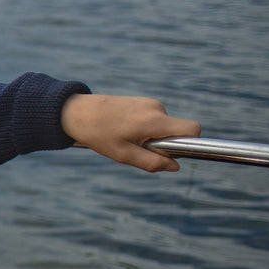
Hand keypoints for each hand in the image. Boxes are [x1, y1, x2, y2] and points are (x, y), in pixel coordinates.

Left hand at [61, 94, 200, 171]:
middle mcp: (156, 108)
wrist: (76, 111)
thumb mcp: (123, 155)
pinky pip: (153, 120)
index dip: (191, 143)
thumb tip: (175, 166)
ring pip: (163, 127)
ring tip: (124, 137)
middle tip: (136, 147)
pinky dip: (144, 129)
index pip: (193, 128)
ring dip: (151, 137)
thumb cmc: (98, 134)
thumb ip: (152, 162)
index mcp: (155, 121)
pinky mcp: (142, 101)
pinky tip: (122, 130)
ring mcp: (149, 103)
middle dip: (165, 143)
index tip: (172, 152)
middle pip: (177, 131)